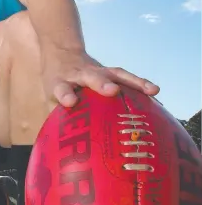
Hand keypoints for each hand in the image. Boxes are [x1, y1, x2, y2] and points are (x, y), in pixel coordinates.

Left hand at [41, 48, 159, 108]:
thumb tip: (61, 150)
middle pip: (91, 77)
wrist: (62, 53)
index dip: (66, 95)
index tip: (70, 102)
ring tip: (151, 91)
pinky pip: (127, 77)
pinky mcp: (110, 71)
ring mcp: (97, 71)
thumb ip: (56, 119)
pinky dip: (141, 84)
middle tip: (112, 90)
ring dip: (132, 81)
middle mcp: (80, 75)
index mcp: (61, 83)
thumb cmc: (58, 84)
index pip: (62, 89)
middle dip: (101, 83)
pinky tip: (155, 92)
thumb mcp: (49, 98)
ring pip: (114, 74)